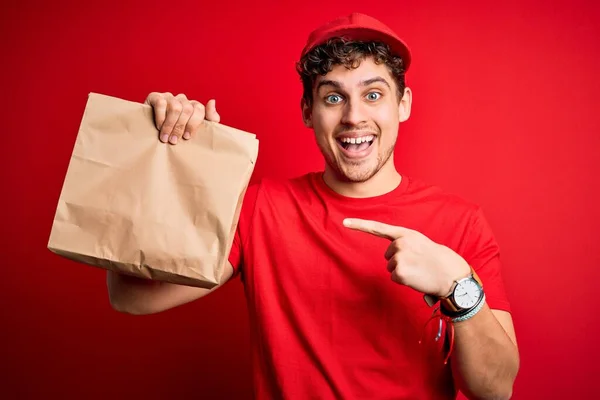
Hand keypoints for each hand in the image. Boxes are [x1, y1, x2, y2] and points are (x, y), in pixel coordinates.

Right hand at [144, 92, 219, 144]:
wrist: (152, 132)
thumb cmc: (177, 133)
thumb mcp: (196, 129)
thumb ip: (210, 118)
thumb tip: (212, 101)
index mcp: (193, 106)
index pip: (199, 109)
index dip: (193, 124)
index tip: (186, 137)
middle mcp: (182, 99)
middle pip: (187, 110)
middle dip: (180, 127)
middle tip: (173, 141)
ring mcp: (169, 97)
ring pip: (175, 108)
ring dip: (170, 125)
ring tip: (165, 138)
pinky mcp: (155, 96)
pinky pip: (161, 104)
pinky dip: (160, 117)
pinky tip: (158, 127)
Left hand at [343, 218, 470, 296]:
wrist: (452, 274)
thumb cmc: (437, 259)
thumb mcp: (420, 243)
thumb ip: (405, 243)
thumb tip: (392, 255)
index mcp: (406, 234)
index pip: (378, 228)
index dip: (359, 225)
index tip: (344, 222)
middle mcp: (400, 243)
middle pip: (388, 255)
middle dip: (399, 260)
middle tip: (418, 263)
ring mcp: (399, 257)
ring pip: (391, 267)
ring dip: (403, 271)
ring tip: (419, 270)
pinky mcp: (400, 272)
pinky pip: (394, 278)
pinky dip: (404, 280)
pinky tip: (416, 277)